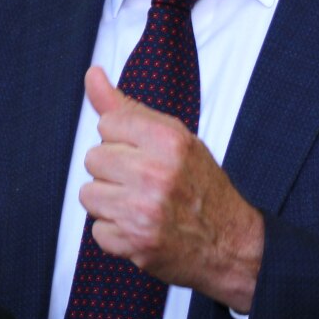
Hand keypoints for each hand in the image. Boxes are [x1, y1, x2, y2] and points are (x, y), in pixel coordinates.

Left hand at [79, 66, 264, 311]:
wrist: (230, 242)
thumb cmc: (200, 184)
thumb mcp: (174, 137)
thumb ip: (127, 108)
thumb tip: (92, 74)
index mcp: (168, 140)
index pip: (108, 123)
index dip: (122, 140)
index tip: (142, 153)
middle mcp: (155, 173)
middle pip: (93, 159)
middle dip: (112, 171)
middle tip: (142, 182)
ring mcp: (143, 211)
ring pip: (89, 195)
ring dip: (109, 203)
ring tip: (138, 205)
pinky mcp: (134, 244)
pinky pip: (97, 230)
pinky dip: (115, 233)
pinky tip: (140, 228)